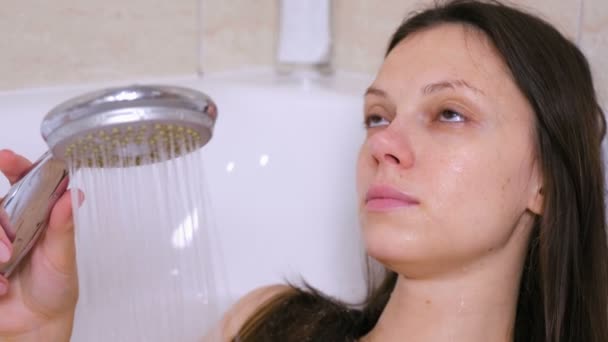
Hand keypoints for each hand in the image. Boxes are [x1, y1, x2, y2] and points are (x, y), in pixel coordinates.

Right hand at [0, 150, 79, 339]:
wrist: (35, 323)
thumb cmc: (54, 288)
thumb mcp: (62, 257)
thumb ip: (63, 227)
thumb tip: (73, 194)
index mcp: (33, 215)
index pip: (22, 179)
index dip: (13, 164)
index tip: (7, 157)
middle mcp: (7, 224)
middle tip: (9, 251)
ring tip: (6, 269)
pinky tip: (0, 287)